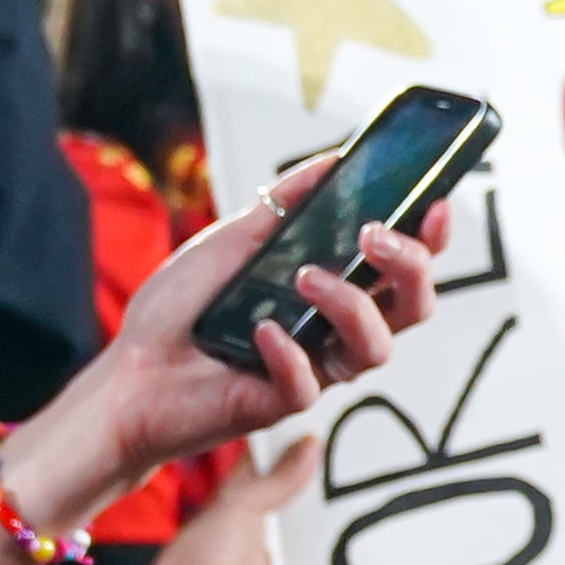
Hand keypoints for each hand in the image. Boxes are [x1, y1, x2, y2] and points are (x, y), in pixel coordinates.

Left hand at [0, 156, 441, 538]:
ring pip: (376, 348)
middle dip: (410, 266)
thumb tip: (333, 160)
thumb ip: (285, 205)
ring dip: (352, 305)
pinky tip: (261, 331)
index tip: (434, 202)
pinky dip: (289, 352)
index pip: (402, 268)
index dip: (430, 238)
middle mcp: (334, 332)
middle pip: (413, 307)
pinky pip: (310, 384)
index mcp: (332, 292)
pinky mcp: (281, 404)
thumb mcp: (232, 239)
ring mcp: (314, 369)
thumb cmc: (181, 310)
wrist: (130, 370)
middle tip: (373, 236)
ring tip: (306, 277)